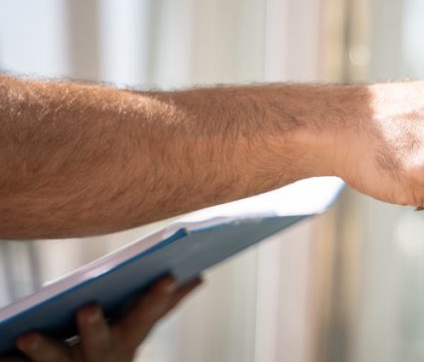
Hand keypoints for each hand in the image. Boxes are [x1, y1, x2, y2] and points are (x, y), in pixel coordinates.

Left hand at [5, 277, 200, 361]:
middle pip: (99, 342)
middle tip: (88, 307)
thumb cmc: (108, 352)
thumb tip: (200, 278)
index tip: (168, 275)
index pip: (147, 316)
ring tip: (26, 335)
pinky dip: (6, 360)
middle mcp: (101, 357)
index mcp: (128, 339)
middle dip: (95, 327)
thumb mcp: (135, 330)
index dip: (157, 297)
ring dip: (42, 348)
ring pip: (56, 360)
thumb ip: (162, 305)